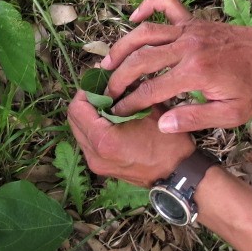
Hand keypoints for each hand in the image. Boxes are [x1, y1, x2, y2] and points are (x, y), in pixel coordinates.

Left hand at [67, 93, 194, 186]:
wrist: (178, 174)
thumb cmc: (168, 141)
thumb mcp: (149, 108)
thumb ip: (127, 92)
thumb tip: (111, 77)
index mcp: (103, 140)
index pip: (77, 108)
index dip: (85, 91)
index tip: (98, 81)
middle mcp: (94, 155)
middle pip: (73, 120)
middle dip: (85, 102)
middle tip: (101, 90)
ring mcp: (96, 164)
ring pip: (79, 131)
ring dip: (89, 115)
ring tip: (107, 104)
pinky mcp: (101, 167)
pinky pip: (88, 142)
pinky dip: (94, 128)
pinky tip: (111, 119)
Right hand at [104, 0, 251, 131]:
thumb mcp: (232, 114)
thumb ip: (196, 119)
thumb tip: (162, 124)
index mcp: (196, 73)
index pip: (152, 89)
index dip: (131, 103)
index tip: (117, 112)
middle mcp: (188, 47)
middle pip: (140, 59)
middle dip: (118, 77)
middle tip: (106, 91)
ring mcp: (189, 30)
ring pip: (145, 32)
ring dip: (122, 46)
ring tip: (107, 62)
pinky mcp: (193, 21)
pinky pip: (166, 5)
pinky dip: (147, 7)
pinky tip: (133, 18)